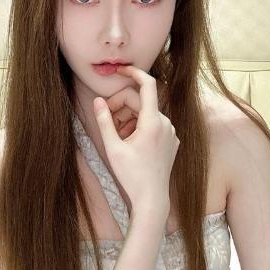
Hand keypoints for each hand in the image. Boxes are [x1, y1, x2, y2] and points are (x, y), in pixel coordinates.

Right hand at [92, 65, 178, 216]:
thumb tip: (98, 101)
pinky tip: (129, 143)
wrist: (152, 199)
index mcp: (153, 122)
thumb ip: (104, 121)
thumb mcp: (113, 147)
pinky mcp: (171, 140)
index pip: (147, 85)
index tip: (121, 70)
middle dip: (121, 107)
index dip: (133, 73)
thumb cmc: (132, 176)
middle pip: (140, 102)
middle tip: (106, 120)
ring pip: (146, 114)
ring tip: (117, 137)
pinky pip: (154, 124)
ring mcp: (171, 132)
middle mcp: (166, 123)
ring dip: (129, 119)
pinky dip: (139, 127)